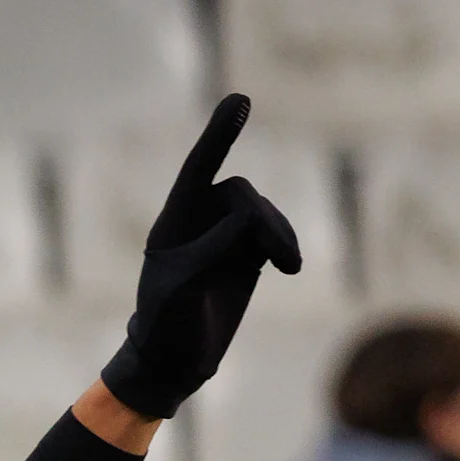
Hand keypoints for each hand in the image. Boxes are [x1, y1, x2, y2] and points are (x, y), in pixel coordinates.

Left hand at [99, 94, 303, 420]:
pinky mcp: (249, 251)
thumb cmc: (168, 323)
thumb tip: (248, 218)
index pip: (198, 169)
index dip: (219, 136)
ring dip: (278, 234)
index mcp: (172, 222)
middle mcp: (199, 220)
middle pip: (241, 194)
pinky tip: (291, 266)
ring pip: (262, 213)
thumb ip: (213, 246)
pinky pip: (275, 231)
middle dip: (261, 221)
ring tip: (289, 266)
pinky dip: (286, 243)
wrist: (177, 360)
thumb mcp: (184, 285)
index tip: (240, 101)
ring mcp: (226, 234)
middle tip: (278, 257)